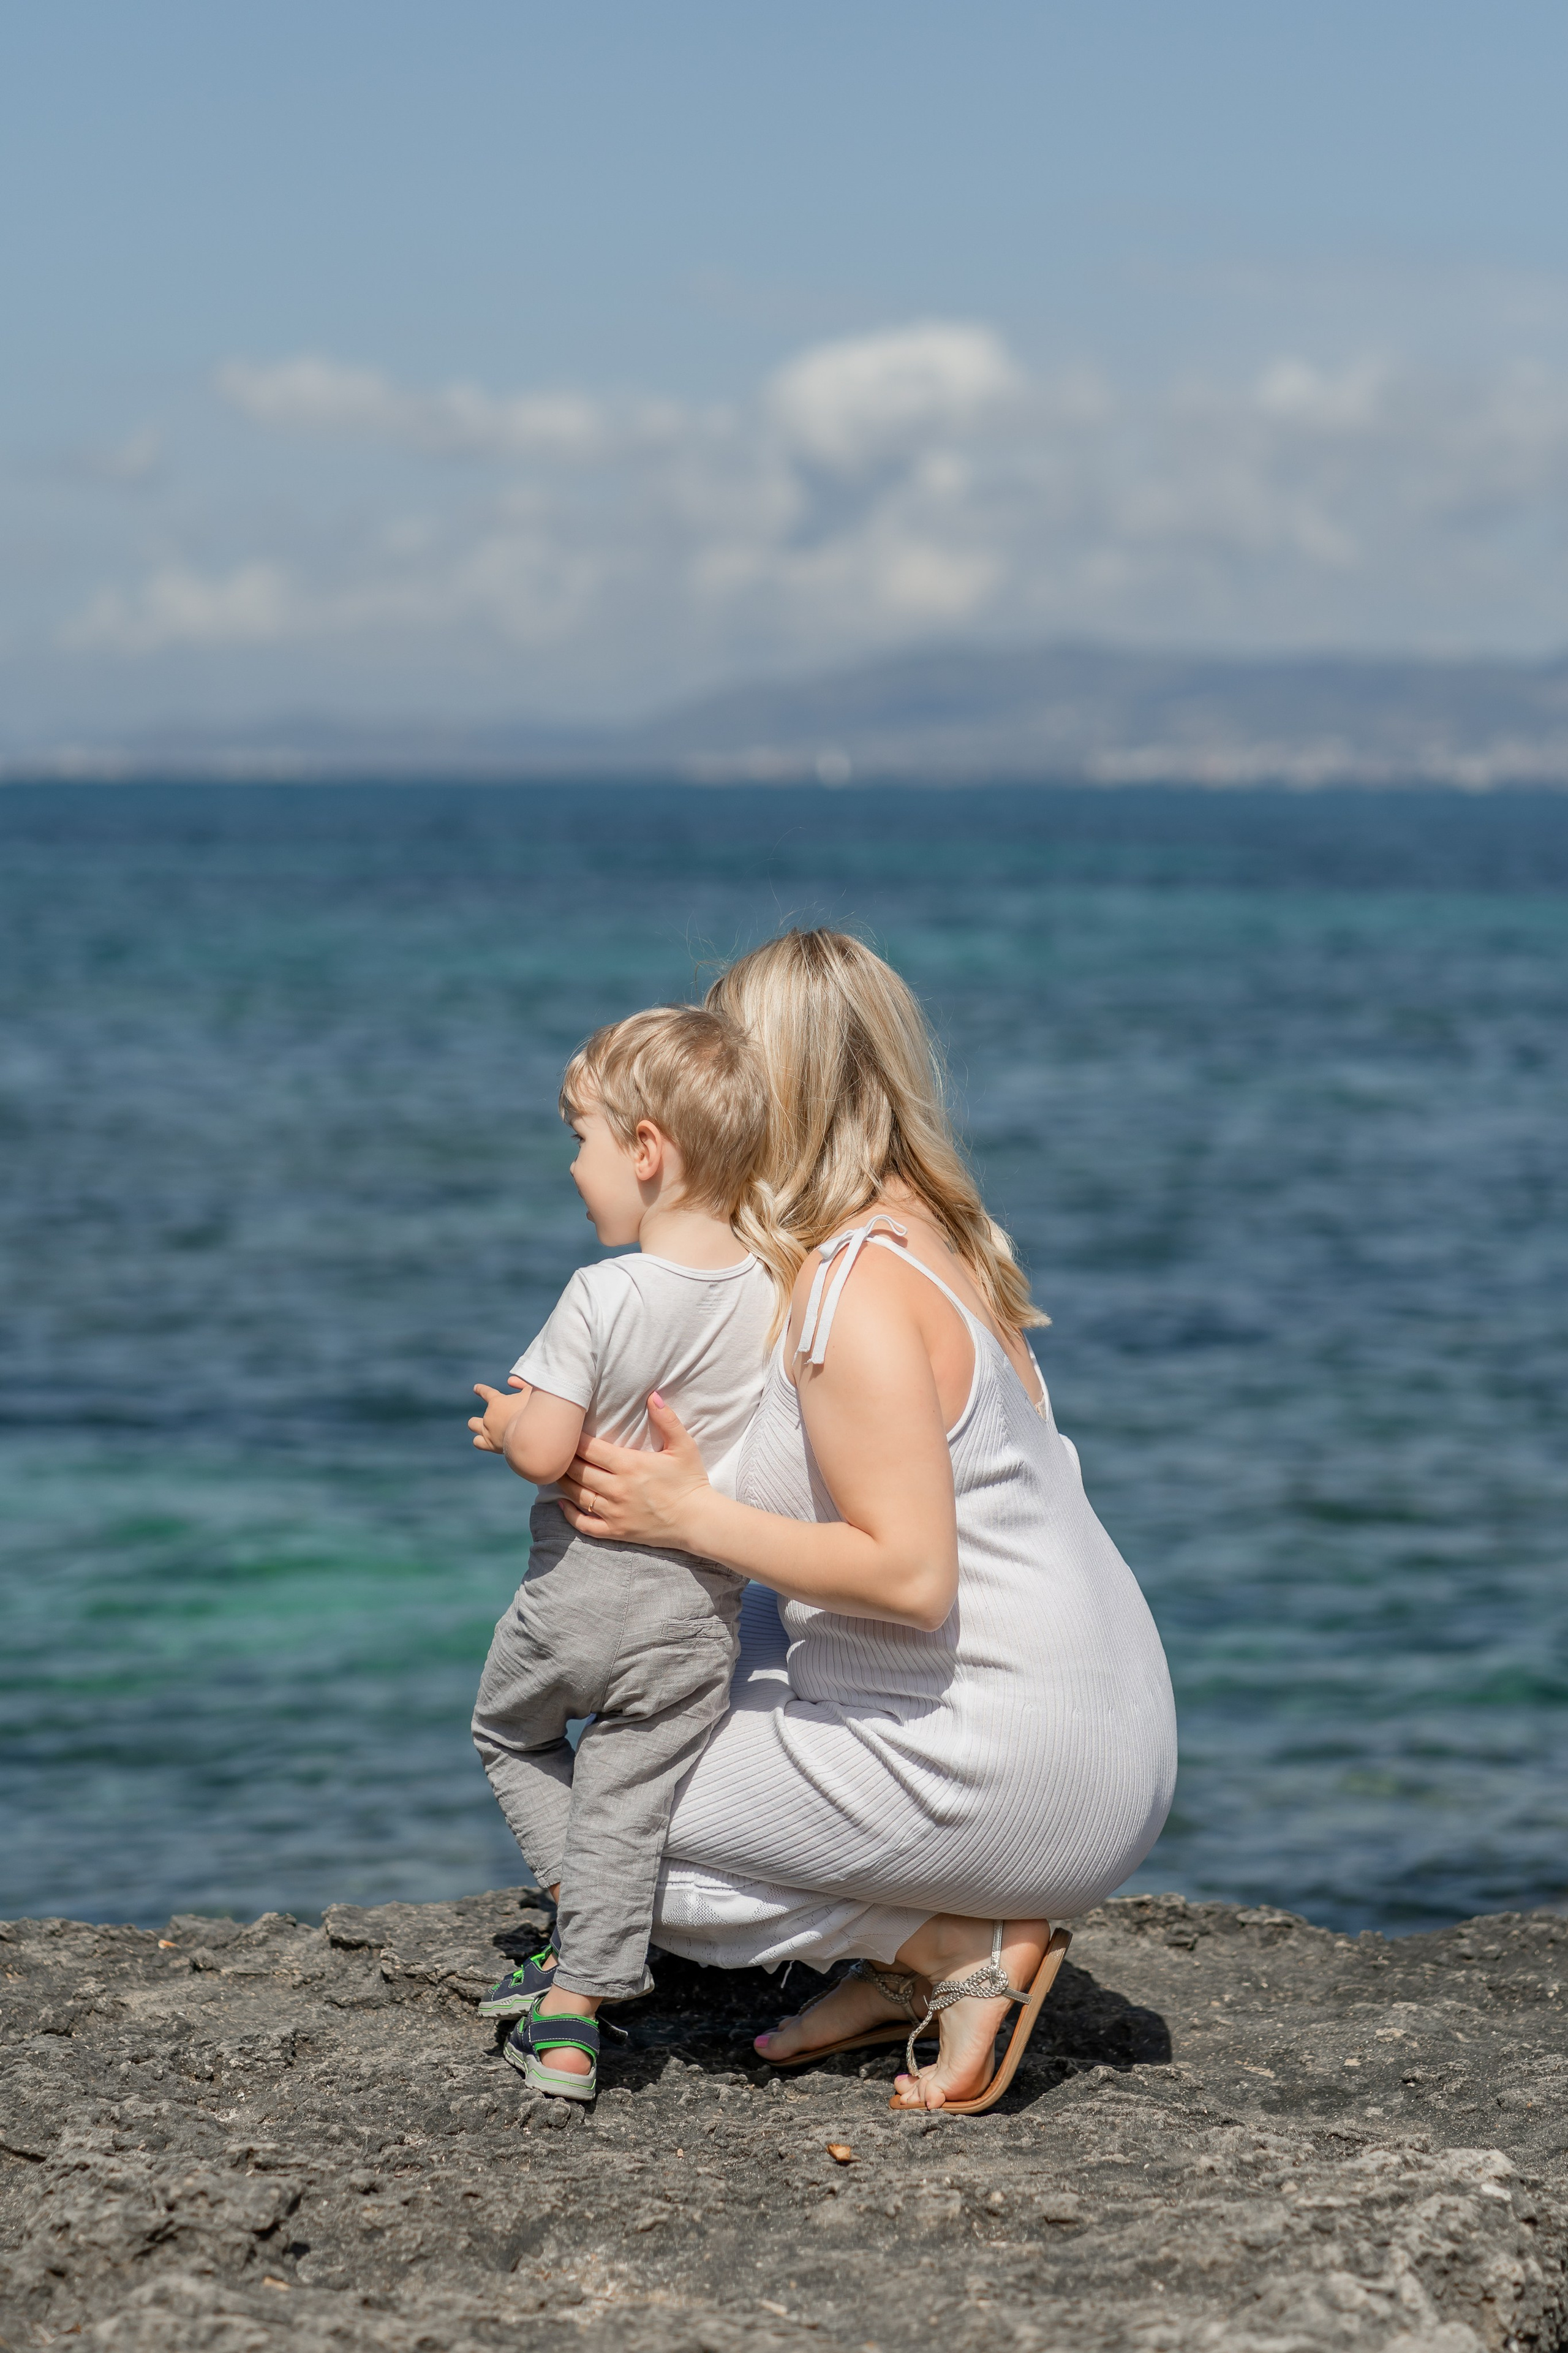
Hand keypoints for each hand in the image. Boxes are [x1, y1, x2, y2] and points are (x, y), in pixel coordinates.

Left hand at [468, 1376, 529, 1452]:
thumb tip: (510, 1381)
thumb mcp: (533, 1390)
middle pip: (477, 1416)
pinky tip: (490, 1442)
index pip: (486, 1393)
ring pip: (473, 1426)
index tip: (476, 1388)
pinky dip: (481, 1441)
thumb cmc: (534, 1409)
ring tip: (485, 1431)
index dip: (481, 1390)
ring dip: (477, 1426)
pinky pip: (478, 1442)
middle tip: (491, 1418)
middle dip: (485, 1416)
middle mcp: (489, 1417)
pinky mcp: (491, 1445)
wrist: (532, 1433)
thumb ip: (523, 1383)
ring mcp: (488, 1431)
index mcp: (497, 1402)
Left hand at [557, 1393, 711, 1547]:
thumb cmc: (691, 1480)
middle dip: (564, 1459)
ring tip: (556, 1471)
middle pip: (578, 1471)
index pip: (589, 1449)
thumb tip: (653, 1395)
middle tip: (556, 1450)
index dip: (574, 1440)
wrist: (698, 1520)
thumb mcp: (683, 1446)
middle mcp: (617, 1489)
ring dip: (563, 1482)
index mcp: (630, 1465)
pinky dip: (569, 1514)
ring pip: (577, 1495)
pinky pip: (584, 1524)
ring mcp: (615, 1512)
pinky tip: (562, 1503)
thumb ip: (667, 1419)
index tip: (567, 1432)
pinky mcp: (616, 1531)